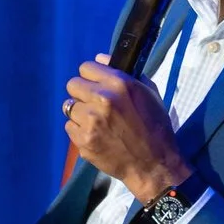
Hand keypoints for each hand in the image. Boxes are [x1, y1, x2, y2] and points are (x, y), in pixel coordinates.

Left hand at [64, 55, 192, 203]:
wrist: (153, 165)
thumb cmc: (155, 127)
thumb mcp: (149, 93)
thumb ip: (124, 73)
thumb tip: (99, 59)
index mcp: (119, 84)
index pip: (86, 67)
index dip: (92, 76)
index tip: (97, 85)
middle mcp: (102, 98)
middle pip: (72, 85)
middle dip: (82, 93)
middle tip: (94, 104)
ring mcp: (90, 121)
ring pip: (69, 107)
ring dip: (80, 113)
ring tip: (96, 122)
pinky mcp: (83, 140)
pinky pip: (69, 126)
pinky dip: (79, 130)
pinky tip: (95, 135)